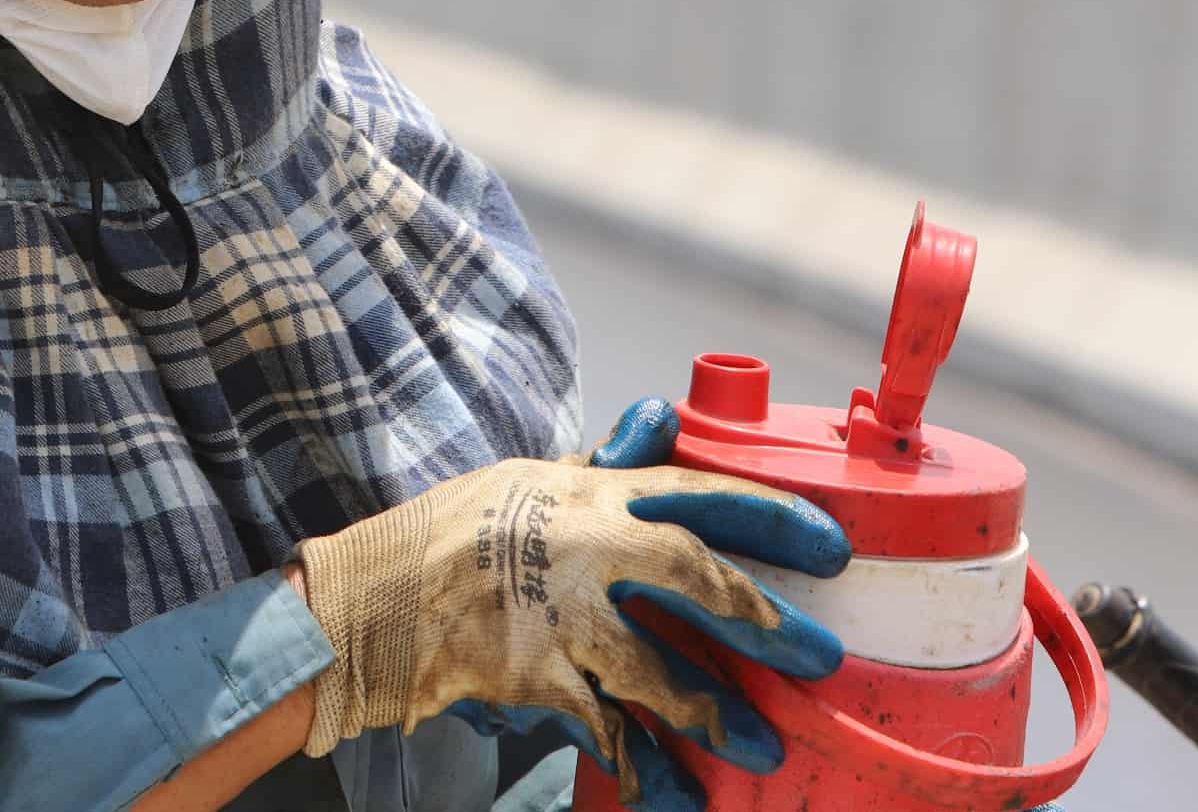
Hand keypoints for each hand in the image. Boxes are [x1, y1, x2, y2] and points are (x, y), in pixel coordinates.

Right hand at [293, 398, 848, 808]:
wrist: (367, 599)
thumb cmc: (447, 535)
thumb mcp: (526, 482)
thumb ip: (599, 465)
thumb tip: (658, 423)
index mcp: (584, 493)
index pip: (693, 490)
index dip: (768, 515)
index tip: (829, 541)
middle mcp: (578, 547)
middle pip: (693, 576)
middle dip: (763, 618)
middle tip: (819, 656)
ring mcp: (555, 614)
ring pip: (656, 668)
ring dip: (714, 712)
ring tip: (761, 748)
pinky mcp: (532, 675)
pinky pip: (604, 729)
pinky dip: (642, 767)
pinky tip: (674, 795)